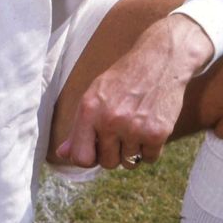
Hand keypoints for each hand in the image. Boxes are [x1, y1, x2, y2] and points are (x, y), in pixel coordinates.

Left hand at [56, 13, 212, 168]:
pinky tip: (150, 128)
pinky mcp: (157, 133)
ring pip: (129, 163)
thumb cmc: (124, 78)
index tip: (97, 149)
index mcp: (89, 111)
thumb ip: (79, 127)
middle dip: (114, 152)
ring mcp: (134, 128)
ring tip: (136, 126)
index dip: (89, 157)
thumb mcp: (95, 94)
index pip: (81, 157)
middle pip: (107, 163)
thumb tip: (63, 154)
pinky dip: (150, 149)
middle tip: (122, 131)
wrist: (160, 60)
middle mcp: (110, 121)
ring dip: (133, 150)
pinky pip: (149, 159)